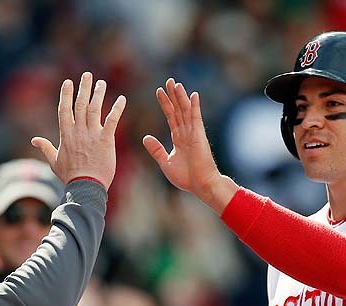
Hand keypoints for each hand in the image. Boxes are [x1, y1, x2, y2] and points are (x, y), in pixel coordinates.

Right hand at [32, 72, 125, 188]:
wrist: (86, 187)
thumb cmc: (70, 176)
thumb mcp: (54, 161)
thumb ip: (45, 148)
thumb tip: (34, 140)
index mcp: (66, 134)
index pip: (64, 109)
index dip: (66, 94)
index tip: (68, 82)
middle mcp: (79, 131)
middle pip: (81, 104)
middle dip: (83, 88)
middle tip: (87, 75)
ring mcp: (92, 134)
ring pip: (95, 108)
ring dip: (98, 94)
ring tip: (101, 83)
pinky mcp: (106, 140)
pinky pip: (112, 120)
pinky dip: (118, 108)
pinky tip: (122, 99)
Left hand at [143, 79, 236, 212]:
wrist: (200, 184)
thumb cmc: (186, 177)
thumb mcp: (165, 162)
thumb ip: (156, 149)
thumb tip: (145, 137)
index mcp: (179, 139)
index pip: (171, 117)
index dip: (165, 104)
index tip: (159, 91)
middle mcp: (186, 133)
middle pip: (178, 110)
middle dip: (172, 95)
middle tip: (168, 81)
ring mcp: (193, 133)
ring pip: (185, 110)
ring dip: (181, 97)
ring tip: (175, 83)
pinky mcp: (199, 136)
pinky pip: (196, 118)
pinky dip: (194, 106)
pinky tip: (193, 95)